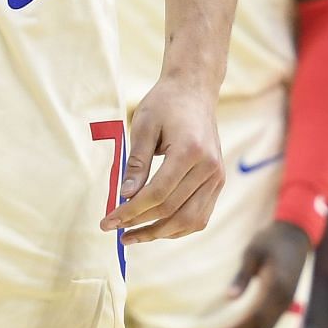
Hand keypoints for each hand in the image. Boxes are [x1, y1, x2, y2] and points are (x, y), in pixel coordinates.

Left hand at [103, 75, 223, 241]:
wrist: (194, 91)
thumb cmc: (164, 104)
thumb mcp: (142, 126)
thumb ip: (136, 163)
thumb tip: (124, 197)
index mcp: (190, 151)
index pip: (157, 194)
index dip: (131, 211)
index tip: (108, 221)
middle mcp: (209, 169)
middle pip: (172, 211)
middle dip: (140, 225)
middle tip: (114, 230)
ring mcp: (218, 177)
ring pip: (190, 220)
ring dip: (160, 233)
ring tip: (132, 236)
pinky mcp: (218, 182)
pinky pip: (200, 215)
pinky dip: (178, 227)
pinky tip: (155, 228)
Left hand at [209, 221, 310, 327]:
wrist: (295, 235)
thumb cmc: (270, 239)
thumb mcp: (252, 252)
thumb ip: (242, 275)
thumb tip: (230, 298)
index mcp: (276, 288)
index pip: (255, 319)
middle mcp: (283, 300)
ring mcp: (286, 303)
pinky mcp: (284, 302)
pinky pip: (269, 323)